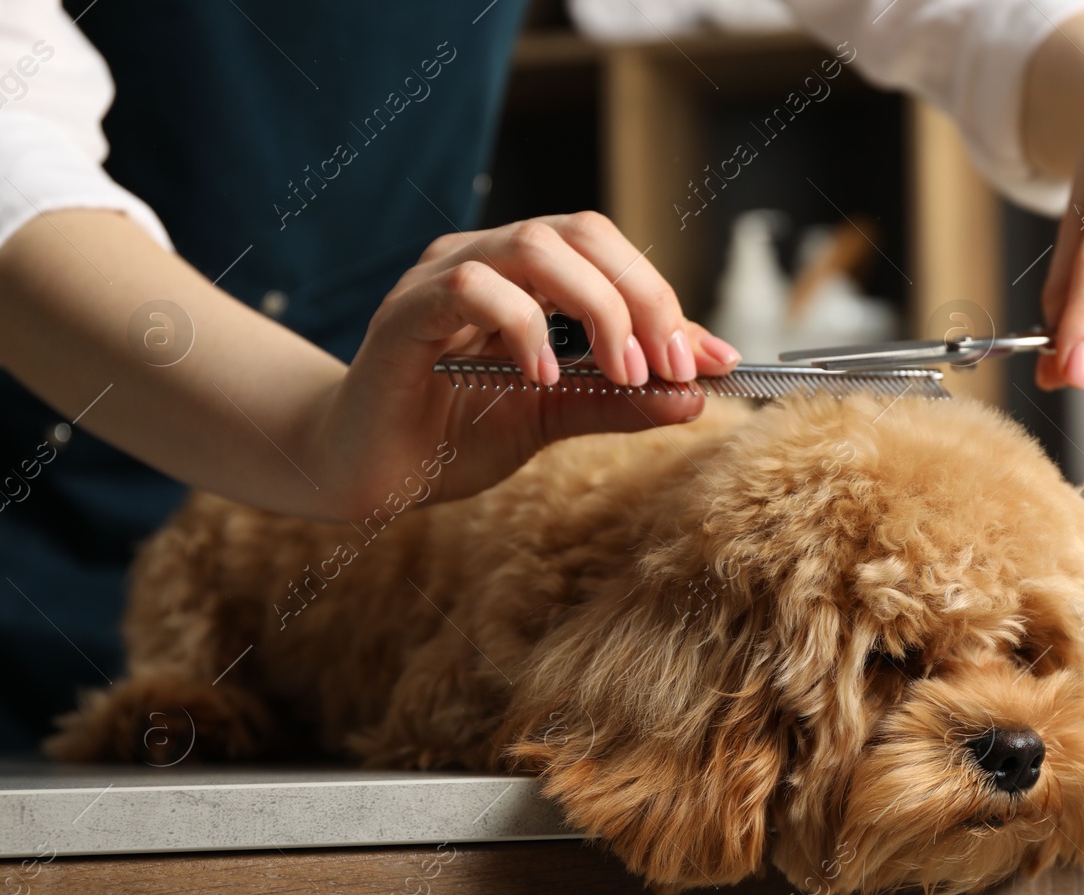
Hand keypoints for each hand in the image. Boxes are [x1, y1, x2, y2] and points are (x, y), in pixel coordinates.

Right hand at [0, 209, 738, 521]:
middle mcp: (486, 260)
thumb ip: (618, 401)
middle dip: (644, 296)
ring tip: (623, 372)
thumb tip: (697, 395)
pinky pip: (472, 287)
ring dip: (599, 308)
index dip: (668, 301)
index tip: (717, 359)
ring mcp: (443, 278)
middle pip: (582, 232)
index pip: (611, 257)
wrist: (366, 473)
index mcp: (526, 277)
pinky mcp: (406, 312)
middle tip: (673, 365)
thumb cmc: (453, 435)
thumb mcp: (552, 416)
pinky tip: (540, 376)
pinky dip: (523, 326)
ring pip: (536, 246)